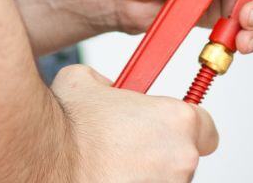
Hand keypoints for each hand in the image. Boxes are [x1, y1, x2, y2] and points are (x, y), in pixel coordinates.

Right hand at [51, 63, 218, 181]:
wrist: (46, 159)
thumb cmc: (69, 127)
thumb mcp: (87, 80)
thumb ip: (111, 83)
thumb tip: (108, 88)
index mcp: (177, 120)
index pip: (206, 127)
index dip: (185, 127)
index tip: (167, 128)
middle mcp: (181, 157)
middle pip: (185, 155)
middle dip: (161, 150)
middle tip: (131, 146)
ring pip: (168, 177)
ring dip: (148, 171)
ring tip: (114, 163)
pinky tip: (109, 175)